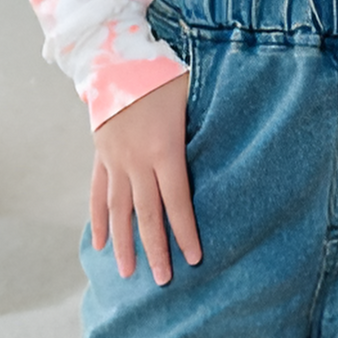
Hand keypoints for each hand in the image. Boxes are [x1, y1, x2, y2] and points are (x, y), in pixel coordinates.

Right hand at [90, 73, 201, 285]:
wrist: (114, 57)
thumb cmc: (160, 73)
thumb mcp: (190, 94)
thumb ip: (206, 121)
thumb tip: (239, 133)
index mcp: (164, 149)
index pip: (176, 202)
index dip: (185, 232)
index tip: (194, 259)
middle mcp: (136, 161)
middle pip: (147, 214)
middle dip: (155, 249)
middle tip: (162, 280)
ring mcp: (115, 159)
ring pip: (119, 210)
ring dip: (124, 243)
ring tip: (127, 272)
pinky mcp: (101, 153)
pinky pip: (98, 192)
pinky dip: (98, 218)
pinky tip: (100, 242)